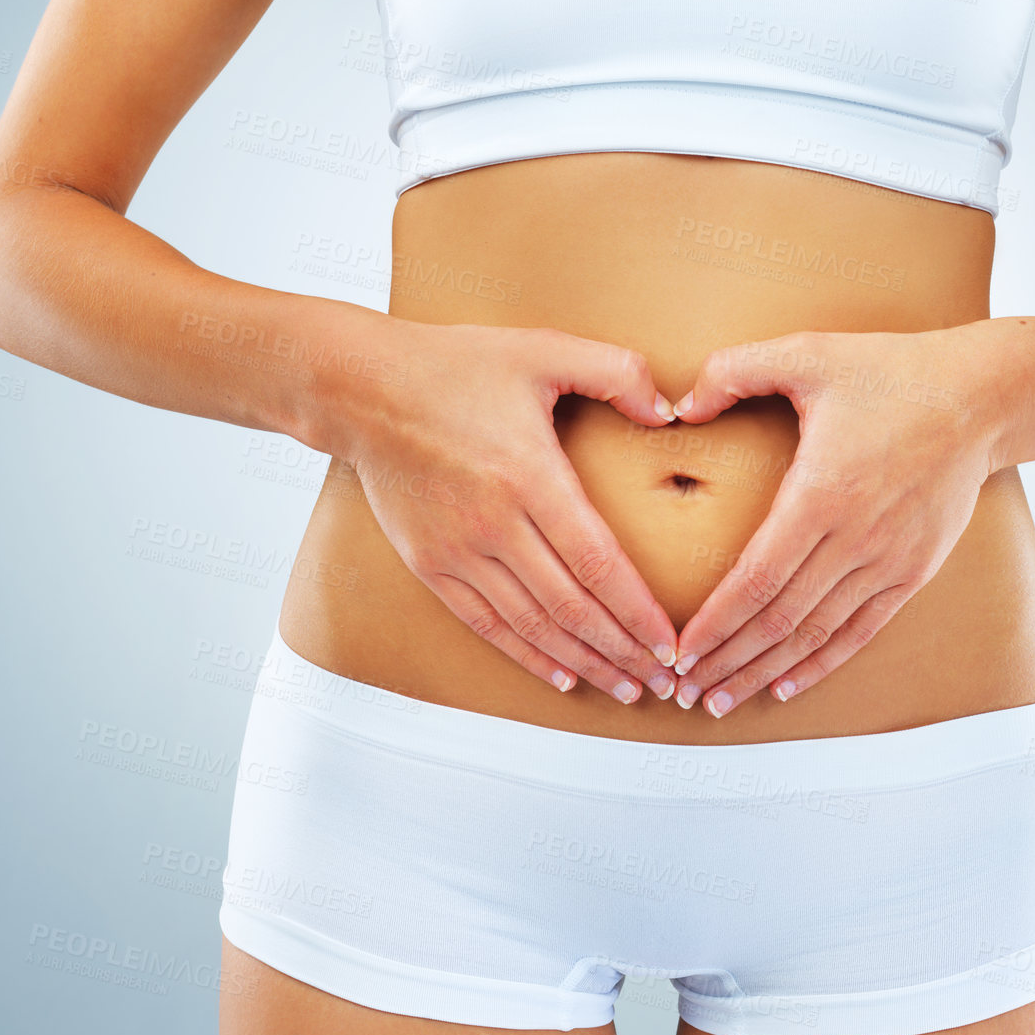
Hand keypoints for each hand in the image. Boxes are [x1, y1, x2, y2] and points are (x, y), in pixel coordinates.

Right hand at [343, 321, 680, 702]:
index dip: (639, 612)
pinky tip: (564, 676)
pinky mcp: (430, 565)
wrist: (362, 389)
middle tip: (665, 682)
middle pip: (572, 608)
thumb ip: (615, 372)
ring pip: (534, 626)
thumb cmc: (454, 365)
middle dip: (625, 651)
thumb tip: (669, 411)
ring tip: (627, 686)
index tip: (672, 644)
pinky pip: (487, 624)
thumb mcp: (542, 348)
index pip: (598, 563)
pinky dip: (529, 655)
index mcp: (529, 475)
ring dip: (585, 662)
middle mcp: (494, 524)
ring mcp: (458, 550)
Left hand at [668, 324, 1006, 715]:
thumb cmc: (891, 373)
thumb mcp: (807, 353)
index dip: (714, 622)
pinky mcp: (913, 572)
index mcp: (821, 494)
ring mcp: (887, 562)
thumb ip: (734, 371)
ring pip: (814, 635)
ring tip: (720, 699)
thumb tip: (678, 406)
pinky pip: (859, 632)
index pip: (755, 579)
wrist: (981, 398)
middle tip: (683, 691)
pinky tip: (784, 686)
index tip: (678, 650)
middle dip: (725, 660)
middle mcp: (854, 540)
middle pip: (778, 620)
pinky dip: (820, 665)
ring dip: (763, 672)